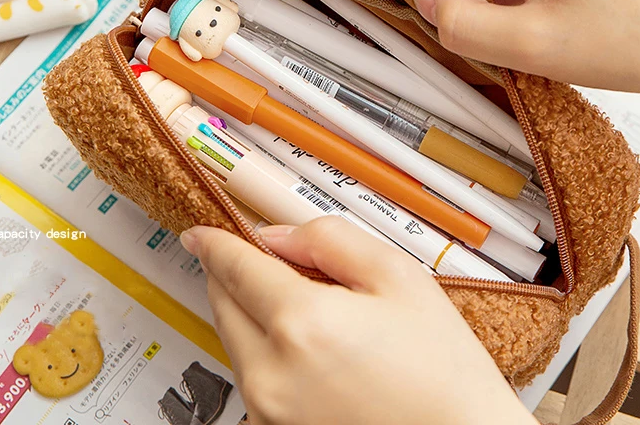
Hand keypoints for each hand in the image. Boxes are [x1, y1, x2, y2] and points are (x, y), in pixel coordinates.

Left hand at [180, 218, 534, 424]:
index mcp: (302, 323)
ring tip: (319, 310)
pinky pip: (251, 373)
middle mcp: (271, 373)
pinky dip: (266, 347)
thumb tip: (277, 236)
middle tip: (281, 263)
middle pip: (223, 302)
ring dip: (253, 311)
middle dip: (238, 273)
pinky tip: (315, 346)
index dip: (215, 242)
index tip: (199, 233)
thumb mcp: (396, 275)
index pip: (234, 267)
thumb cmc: (440, 369)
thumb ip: (328, 239)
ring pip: (234, 338)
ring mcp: (268, 410)